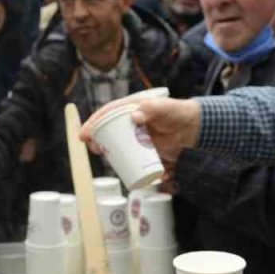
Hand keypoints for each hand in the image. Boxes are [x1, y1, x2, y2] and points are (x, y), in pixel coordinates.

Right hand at [80, 98, 201, 163]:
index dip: (93, 122)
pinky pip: (128, 155)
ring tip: (101, 155)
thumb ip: (150, 108)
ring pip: (115, 143)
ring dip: (105, 150)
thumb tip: (135, 116)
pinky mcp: (142, 148)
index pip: (107, 113)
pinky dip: (120, 160)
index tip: (84, 134)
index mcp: (130, 108)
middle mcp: (129, 122)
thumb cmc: (175, 113)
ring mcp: (135, 136)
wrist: (190, 128)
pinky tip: (114, 165)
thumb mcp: (162, 108)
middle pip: (107, 129)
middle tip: (93, 148)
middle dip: (96, 138)